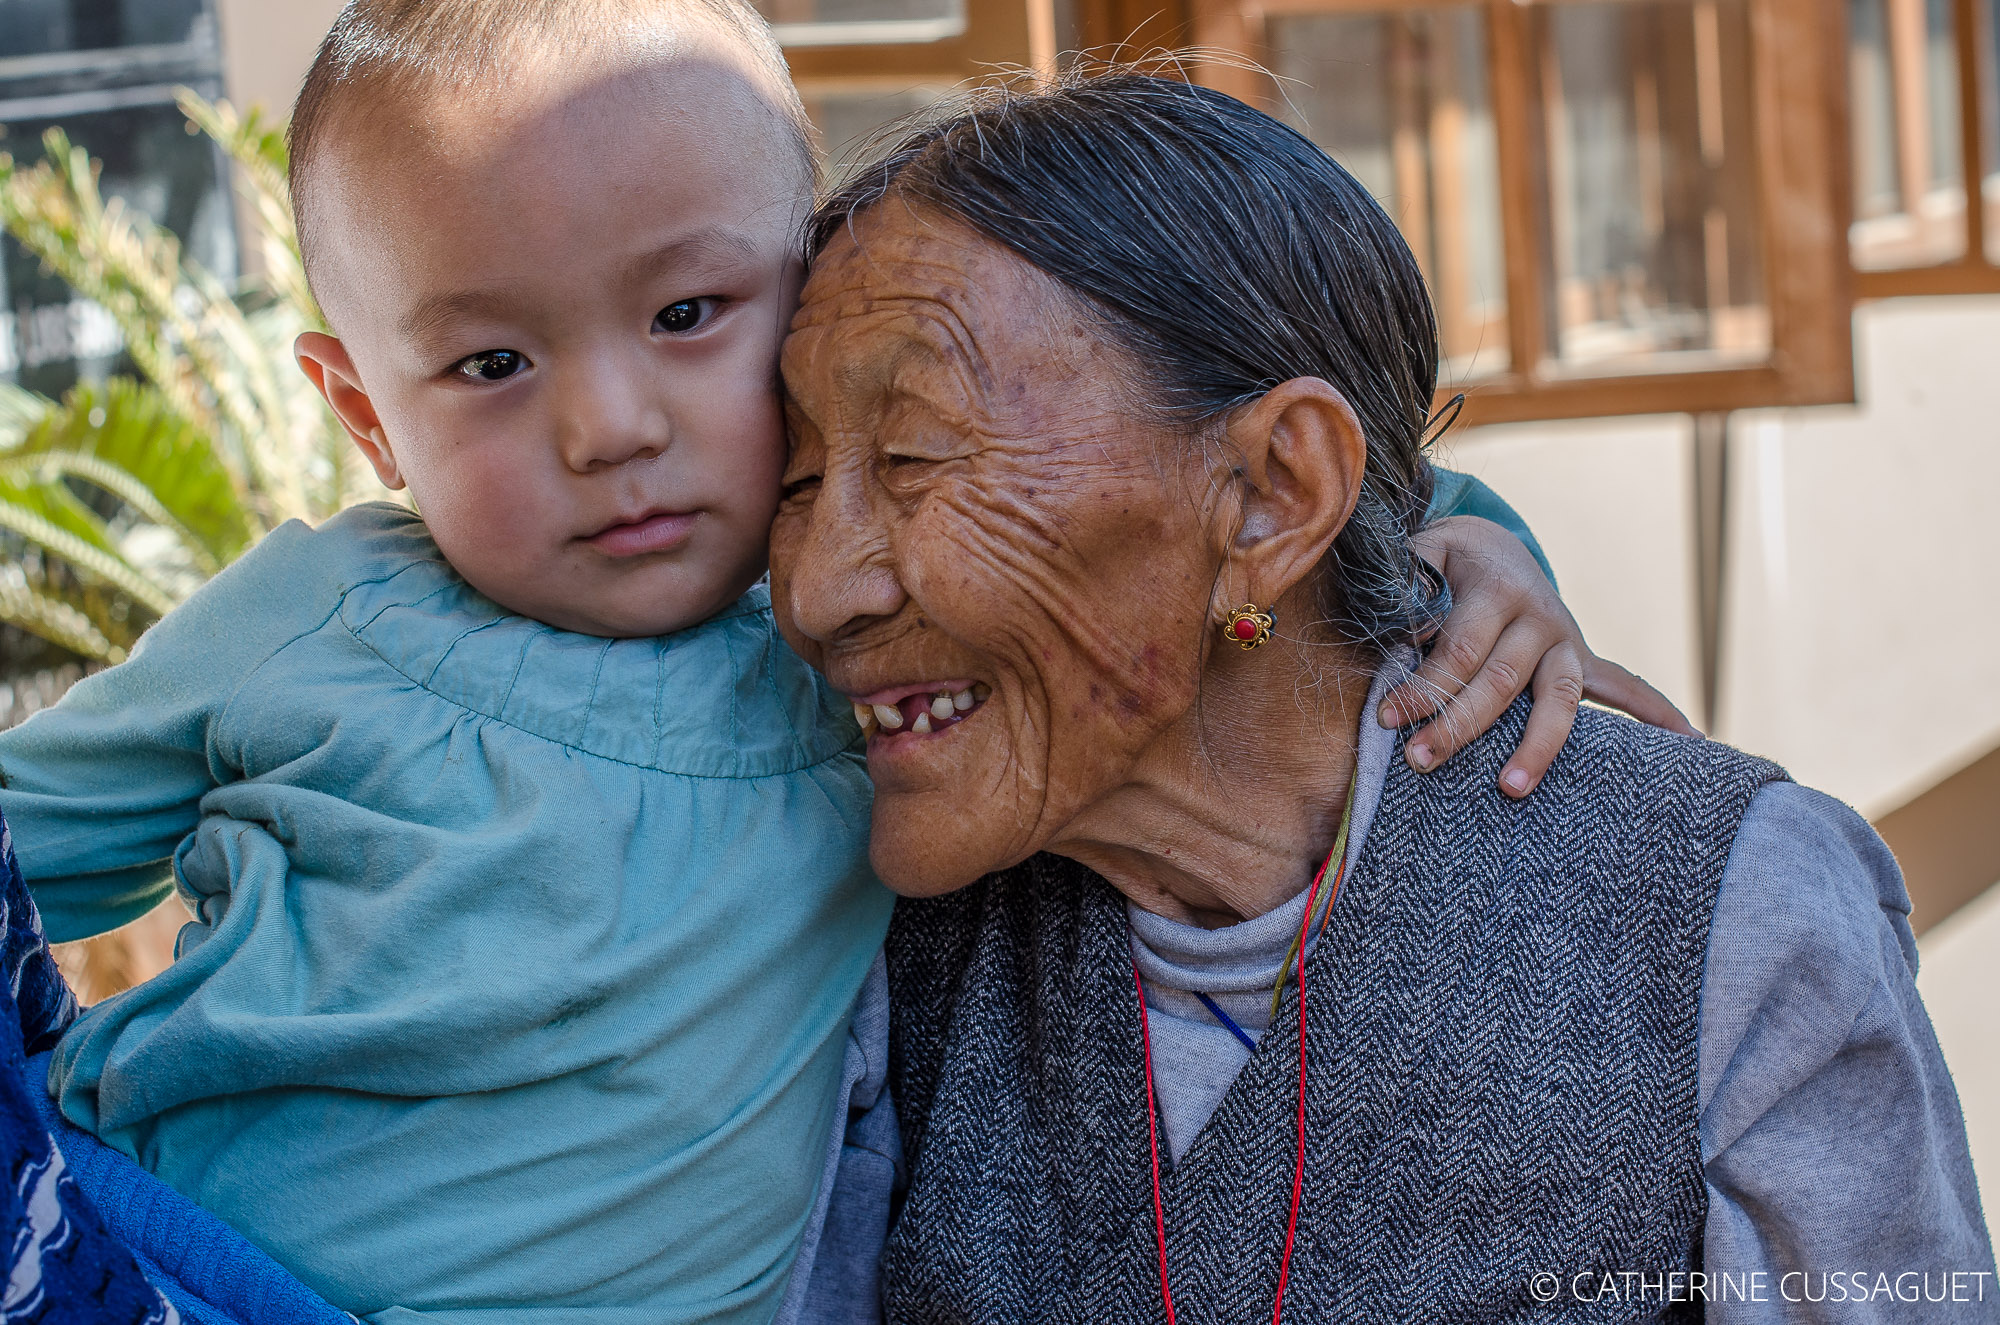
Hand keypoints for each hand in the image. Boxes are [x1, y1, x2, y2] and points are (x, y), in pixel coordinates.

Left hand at [1380, 516, 1697, 797]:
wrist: (1491, 546)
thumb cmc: (1444, 564)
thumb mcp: (1420, 559)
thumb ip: (1410, 589)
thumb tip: (1409, 631)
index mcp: (1497, 590)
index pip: (1460, 648)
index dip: (1425, 684)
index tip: (1389, 716)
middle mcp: (1539, 617)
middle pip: (1503, 680)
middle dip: (1460, 724)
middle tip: (1420, 760)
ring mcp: (1566, 641)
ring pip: (1560, 698)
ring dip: (1539, 745)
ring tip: (1513, 788)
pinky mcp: (1582, 660)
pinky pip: (1625, 688)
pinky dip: (1657, 713)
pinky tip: (1690, 742)